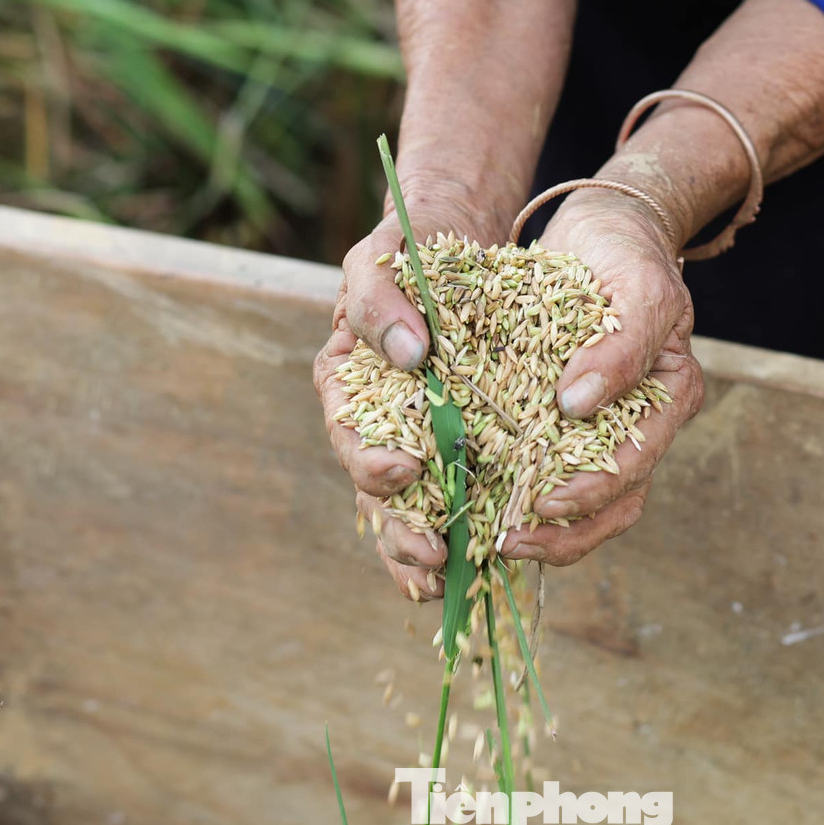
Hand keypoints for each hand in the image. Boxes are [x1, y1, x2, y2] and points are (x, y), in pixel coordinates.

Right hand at [313, 177, 504, 601]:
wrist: (448, 243)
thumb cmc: (407, 248)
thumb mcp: (384, 258)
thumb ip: (382, 301)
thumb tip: (410, 353)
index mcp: (347, 382)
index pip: (351, 432)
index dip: (371, 459)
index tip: (403, 470)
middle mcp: (376, 419)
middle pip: (378, 489)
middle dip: (402, 527)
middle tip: (431, 552)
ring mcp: (415, 437)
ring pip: (411, 508)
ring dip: (424, 549)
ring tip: (448, 581)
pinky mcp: (456, 445)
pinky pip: (453, 498)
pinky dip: (459, 535)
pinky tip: (475, 571)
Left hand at [497, 191, 705, 564]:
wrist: (601, 228)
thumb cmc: (628, 253)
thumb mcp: (639, 288)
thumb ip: (622, 347)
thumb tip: (579, 407)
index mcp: (670, 400)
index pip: (636, 465)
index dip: (592, 496)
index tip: (544, 505)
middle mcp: (638, 422)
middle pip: (611, 504)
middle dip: (562, 535)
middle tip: (507, 543)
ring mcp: (599, 423)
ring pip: (576, 497)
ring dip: (537, 527)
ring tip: (488, 538)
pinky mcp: (558, 415)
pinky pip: (539, 463)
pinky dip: (511, 486)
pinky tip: (473, 498)